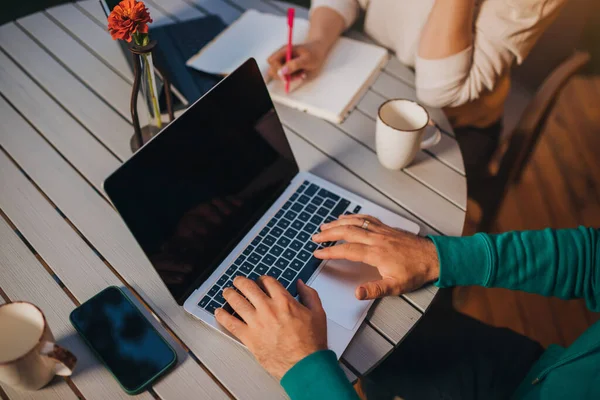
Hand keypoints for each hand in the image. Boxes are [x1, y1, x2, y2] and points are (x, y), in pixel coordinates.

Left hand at [215, 277, 327, 379]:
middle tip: (238, 281)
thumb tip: (301, 284)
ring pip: (236, 301)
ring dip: (229, 294)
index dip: (262, 279)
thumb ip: (309, 295)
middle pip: (248, 287)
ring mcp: (256, 322)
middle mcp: (268, 308)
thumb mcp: (318, 313)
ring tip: (227, 292)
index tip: (260, 281)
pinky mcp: (249, 337)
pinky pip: (230, 323)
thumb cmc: (311, 343)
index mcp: (284, 301)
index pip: (267, 281)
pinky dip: (222, 316)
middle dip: (241, 282)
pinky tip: (219, 312)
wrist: (304, 365)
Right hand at [267, 40, 328, 81]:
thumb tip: (281, 72)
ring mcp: (284, 61)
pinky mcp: (288, 66)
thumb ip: (294, 65)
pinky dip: (292, 77)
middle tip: (296, 76)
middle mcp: (282, 55)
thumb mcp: (306, 60)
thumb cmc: (314, 53)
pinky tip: (301, 74)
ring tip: (300, 74)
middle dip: (283, 75)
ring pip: (279, 74)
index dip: (278, 69)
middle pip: (272, 69)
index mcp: (284, 50)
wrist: (319, 50)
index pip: (272, 61)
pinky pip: (285, 75)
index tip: (288, 75)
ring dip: (289, 77)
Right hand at [312, 214, 439, 299]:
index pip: (347, 251)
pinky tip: (347, 217)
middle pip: (347, 232)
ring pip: (355, 223)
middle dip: (328, 234)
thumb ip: (375, 289)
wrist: (433, 257)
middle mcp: (376, 239)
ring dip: (337, 223)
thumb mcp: (395, 286)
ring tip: (325, 226)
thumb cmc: (415, 272)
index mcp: (376, 253)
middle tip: (315, 237)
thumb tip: (357, 293)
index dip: (330, 252)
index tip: (318, 254)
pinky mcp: (386, 228)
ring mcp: (381, 231)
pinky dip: (354, 216)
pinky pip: (366, 218)